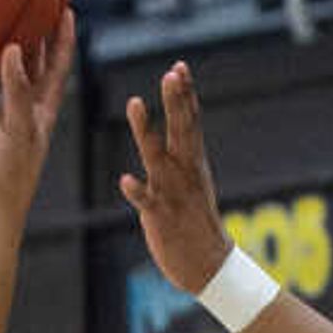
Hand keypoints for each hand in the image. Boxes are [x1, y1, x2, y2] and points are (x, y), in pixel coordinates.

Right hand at [0, 22, 75, 223]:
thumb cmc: (10, 179)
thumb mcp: (19, 130)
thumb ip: (17, 90)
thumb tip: (13, 48)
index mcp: (40, 118)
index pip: (56, 71)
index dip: (62, 41)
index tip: (65, 9)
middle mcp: (17, 121)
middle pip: (24, 74)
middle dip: (26, 44)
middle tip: (24, 8)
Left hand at [118, 57, 236, 296]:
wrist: (207, 265)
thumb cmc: (195, 219)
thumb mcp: (192, 178)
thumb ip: (182, 150)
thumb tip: (181, 118)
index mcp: (192, 162)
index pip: (190, 122)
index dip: (185, 95)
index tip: (180, 67)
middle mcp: (184, 172)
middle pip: (181, 130)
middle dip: (176, 101)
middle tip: (173, 73)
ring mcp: (172, 193)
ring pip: (157, 156)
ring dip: (146, 130)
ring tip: (134, 103)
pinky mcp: (160, 216)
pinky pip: (147, 201)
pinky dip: (137, 190)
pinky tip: (125, 180)